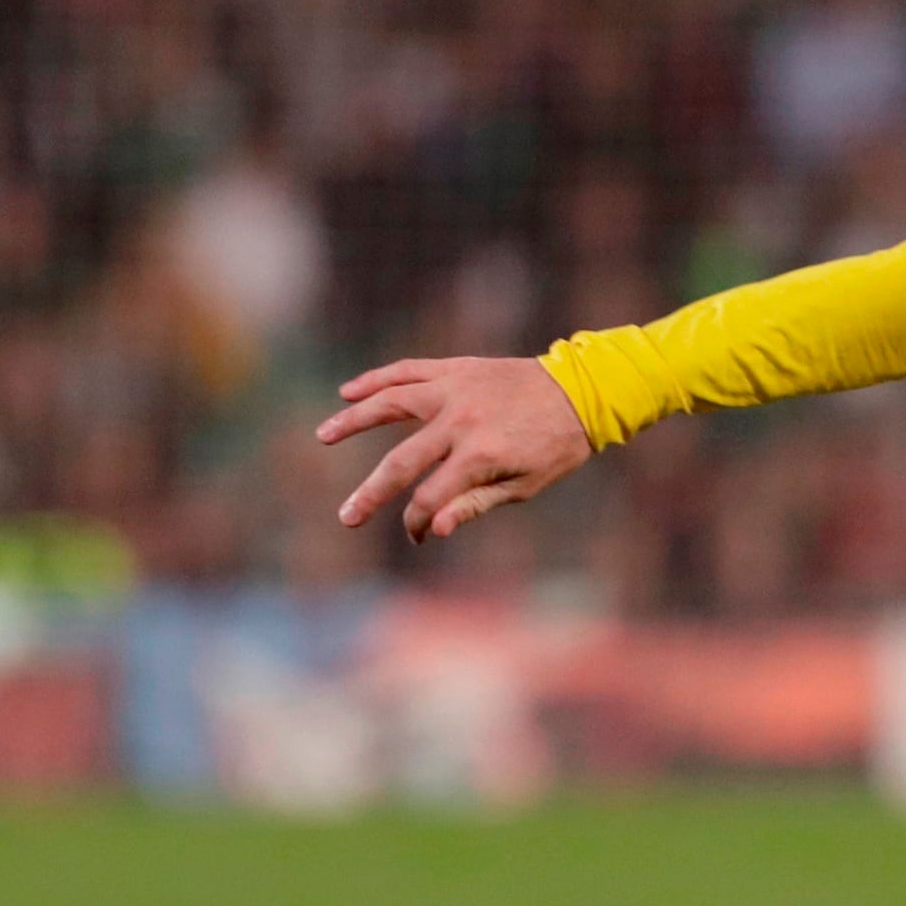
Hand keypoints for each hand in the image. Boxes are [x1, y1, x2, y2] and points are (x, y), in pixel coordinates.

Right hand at [319, 356, 595, 543]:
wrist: (581, 392)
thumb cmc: (556, 446)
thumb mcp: (526, 485)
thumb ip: (476, 504)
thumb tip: (434, 528)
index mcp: (480, 455)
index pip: (431, 497)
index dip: (418, 522)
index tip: (415, 537)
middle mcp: (460, 421)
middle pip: (401, 462)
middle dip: (371, 495)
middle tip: (346, 518)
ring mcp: (454, 389)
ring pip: (390, 404)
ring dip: (353, 421)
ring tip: (324, 436)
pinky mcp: (455, 368)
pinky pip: (406, 370)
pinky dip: (375, 379)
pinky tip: (348, 391)